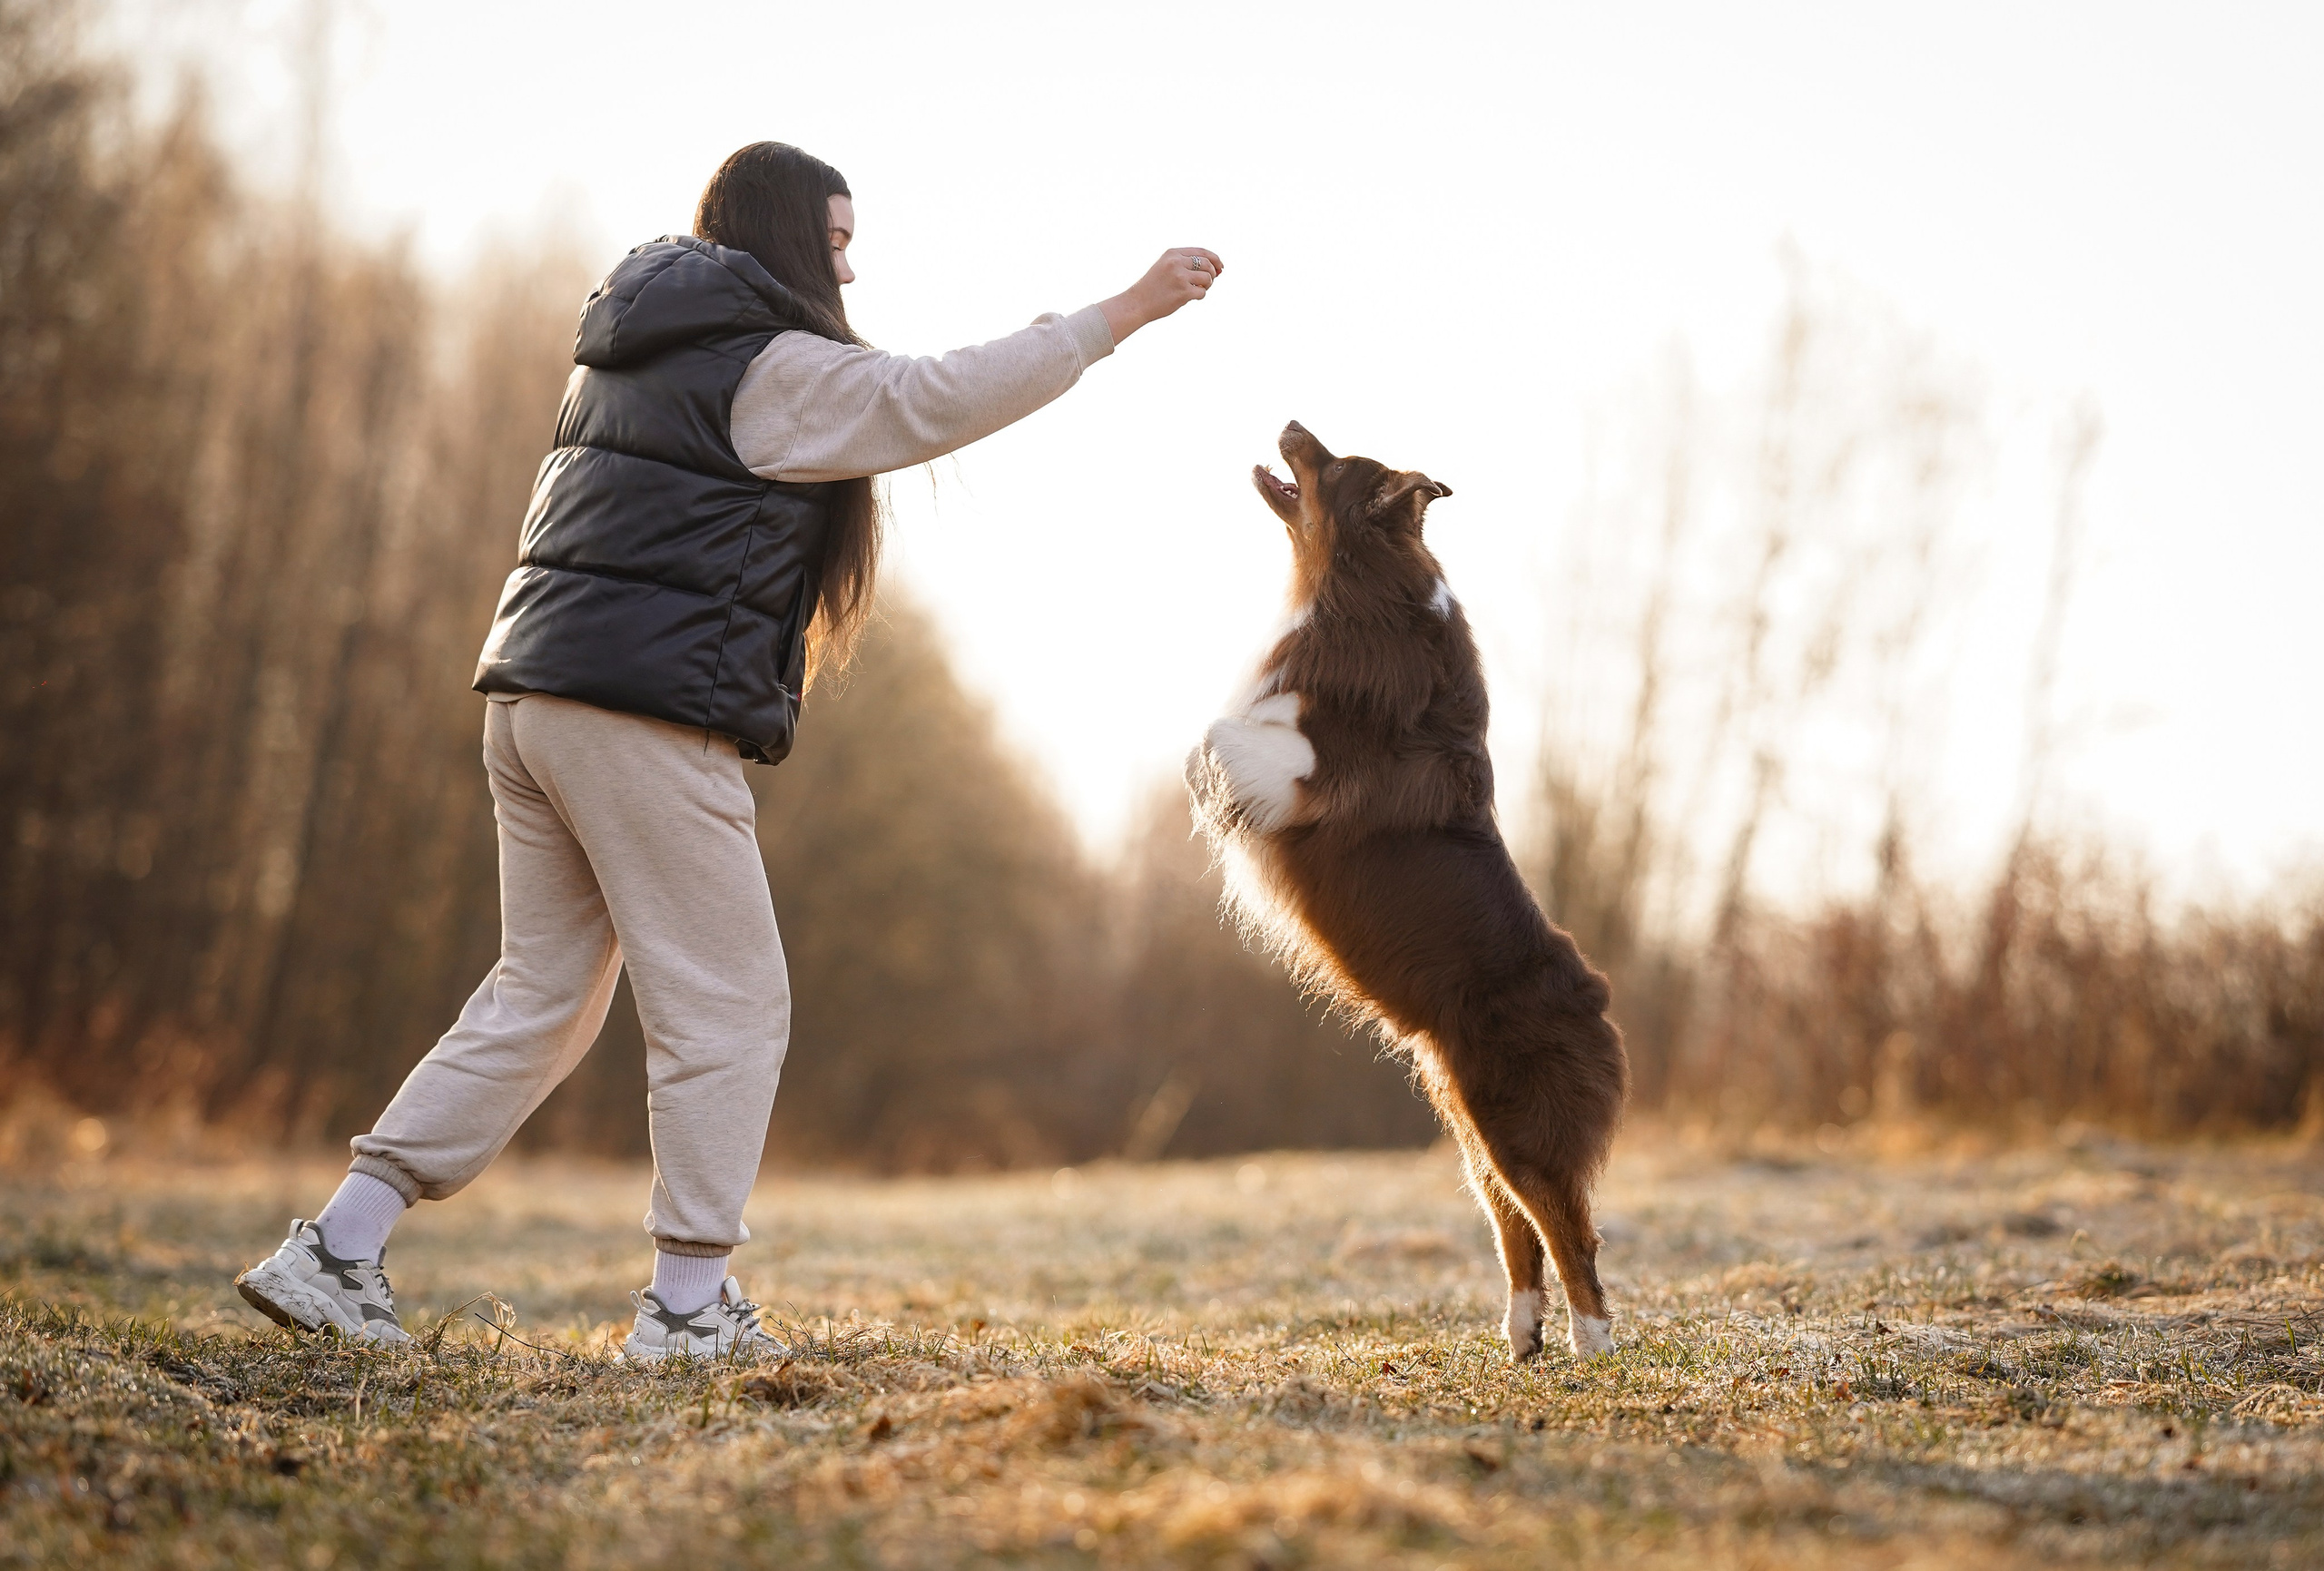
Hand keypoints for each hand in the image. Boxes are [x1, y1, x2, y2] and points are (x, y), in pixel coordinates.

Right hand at [1100, 248, 1222, 342]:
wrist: (1137, 303)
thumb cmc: (1154, 287)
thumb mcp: (1166, 267)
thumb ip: (1187, 264)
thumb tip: (1218, 269)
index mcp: (1172, 253)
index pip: (1201, 251)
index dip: (1214, 258)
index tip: (1221, 266)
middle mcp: (1176, 262)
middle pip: (1208, 264)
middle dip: (1212, 274)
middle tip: (1207, 282)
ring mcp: (1180, 277)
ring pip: (1208, 278)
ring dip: (1206, 285)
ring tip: (1196, 289)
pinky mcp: (1183, 292)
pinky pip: (1202, 292)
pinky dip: (1199, 296)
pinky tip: (1189, 297)